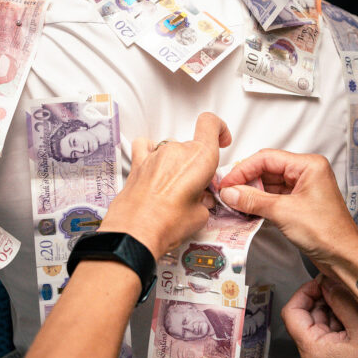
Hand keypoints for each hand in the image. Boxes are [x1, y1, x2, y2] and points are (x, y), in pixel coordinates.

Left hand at [100, 112, 231, 258]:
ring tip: (175, 189)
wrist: (135, 234)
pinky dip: (151, 153)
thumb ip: (204, 199)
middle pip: (193, 146)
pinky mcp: (138, 163)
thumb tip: (200, 200)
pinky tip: (154, 165)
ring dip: (177, 165)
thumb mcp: (200, 215)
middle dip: (198, 165)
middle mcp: (177, 150)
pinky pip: (146, 147)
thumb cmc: (167, 223)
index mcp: (200, 158)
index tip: (222, 140)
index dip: (220, 129)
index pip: (211, 124)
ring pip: (172, 149)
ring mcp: (156, 155)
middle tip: (198, 188)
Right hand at [218, 150, 357, 268]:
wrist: (343, 257)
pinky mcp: (300, 204)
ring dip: (251, 193)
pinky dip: (260, 203)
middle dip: (246, 181)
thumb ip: (253, 200)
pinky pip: (275, 197)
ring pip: (270, 184)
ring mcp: (304, 188)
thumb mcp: (283, 212)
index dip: (243, 169)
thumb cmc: (326, 232)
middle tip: (226, 193)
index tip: (226, 182)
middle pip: (267, 169)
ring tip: (233, 202)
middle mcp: (307, 173)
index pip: (267, 158)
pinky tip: (246, 209)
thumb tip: (230, 192)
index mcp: (309, 165)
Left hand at [282, 276, 357, 357]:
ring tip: (354, 300)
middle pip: (305, 317)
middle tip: (343, 286)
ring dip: (333, 308)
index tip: (323, 280)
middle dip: (321, 298)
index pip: (292, 312)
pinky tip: (356, 314)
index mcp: (311, 348)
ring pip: (318, 323)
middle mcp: (310, 355)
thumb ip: (342, 302)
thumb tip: (329, 281)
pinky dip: (339, 320)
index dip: (305, 292)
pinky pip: (329, 333)